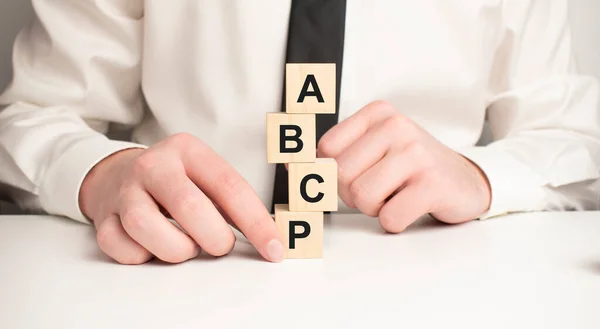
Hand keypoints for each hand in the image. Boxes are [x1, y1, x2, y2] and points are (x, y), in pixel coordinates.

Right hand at [80, 133, 283, 263]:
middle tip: (220, 245)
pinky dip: (143, 256)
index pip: (229, 186)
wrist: (117, 174)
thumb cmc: (175, 181)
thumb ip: (232, 201)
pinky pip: (122, 247)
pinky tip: (152, 246)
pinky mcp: (104, 217)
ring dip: (176, 249)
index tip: (273, 248)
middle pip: (189, 207)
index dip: (255, 222)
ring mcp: (125, 191)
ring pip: (148, 228)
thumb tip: (268, 239)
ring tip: (185, 246)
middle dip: (214, 238)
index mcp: (188, 150)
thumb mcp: (204, 175)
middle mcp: (154, 165)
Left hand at [318, 101, 491, 231]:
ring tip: (397, 194)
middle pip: (340, 176)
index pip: (326, 150)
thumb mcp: (373, 150)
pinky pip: (389, 217)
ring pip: (362, 197)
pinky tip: (412, 205)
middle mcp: (396, 126)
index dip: (334, 173)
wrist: (464, 180)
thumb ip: (334, 157)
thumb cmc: (411, 168)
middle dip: (355, 193)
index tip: (359, 173)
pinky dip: (395, 221)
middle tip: (382, 187)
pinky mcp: (432, 183)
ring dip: (375, 208)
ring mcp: (416, 153)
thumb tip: (292, 168)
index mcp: (377, 114)